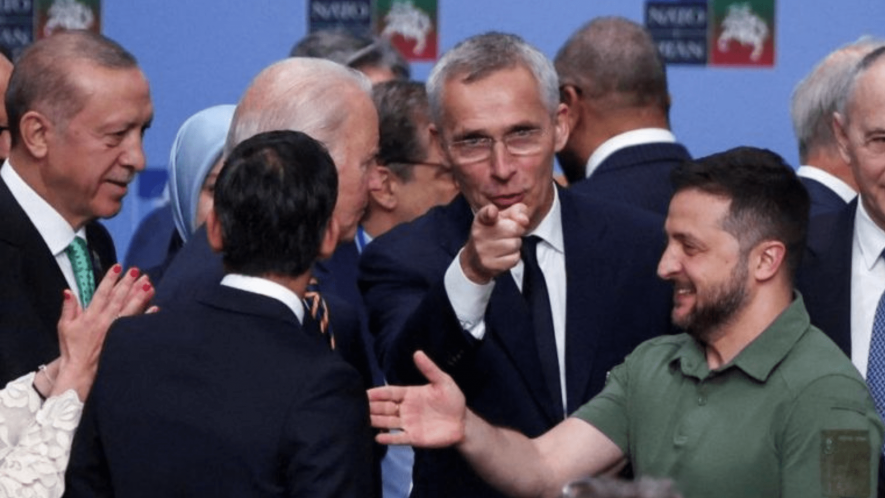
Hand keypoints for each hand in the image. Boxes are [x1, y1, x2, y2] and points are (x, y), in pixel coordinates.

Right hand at [52, 266, 154, 398]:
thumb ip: (69, 308)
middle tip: (138, 271)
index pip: (102, 293)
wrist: (80, 370)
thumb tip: (68, 291)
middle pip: (119, 298)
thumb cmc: (72, 348)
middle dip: (128, 283)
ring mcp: (115, 331)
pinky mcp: (122, 339)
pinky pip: (136, 327)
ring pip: (129, 310)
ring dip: (139, 296)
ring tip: (148, 284)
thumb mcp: (64, 326)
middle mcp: (104, 321)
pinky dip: (146, 317)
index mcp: (90, 316)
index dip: (110, 279)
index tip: (118, 267)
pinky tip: (155, 308)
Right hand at [368, 351, 466, 447]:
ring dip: (376, 421)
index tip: (365, 393)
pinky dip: (388, 438)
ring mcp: (408, 424)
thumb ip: (429, 369)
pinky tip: (378, 438)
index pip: (390, 392)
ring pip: (387, 422)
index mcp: (409, 394)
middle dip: (372, 407)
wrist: (463, 423)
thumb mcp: (443, 381)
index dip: (378, 393)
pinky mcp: (414, 437)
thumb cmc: (452, 400)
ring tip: (364, 420)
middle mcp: (405, 409)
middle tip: (358, 406)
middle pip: (384, 407)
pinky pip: (398, 438)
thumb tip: (417, 352)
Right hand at [460, 203, 529, 283]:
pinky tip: (504, 255)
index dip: (491, 212)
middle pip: (513, 229)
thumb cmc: (494, 234)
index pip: (486, 213)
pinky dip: (514, 256)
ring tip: (505, 244)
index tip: (493, 212)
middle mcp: (479, 234)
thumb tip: (524, 220)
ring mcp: (482, 250)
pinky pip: (514, 258)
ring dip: (516, 245)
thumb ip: (516, 212)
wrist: (475, 260)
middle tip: (509, 234)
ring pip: (515, 244)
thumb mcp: (503, 218)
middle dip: (517, 231)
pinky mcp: (489, 264)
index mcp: (481, 219)